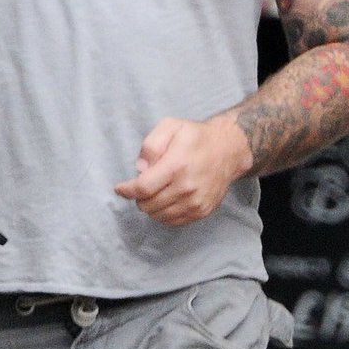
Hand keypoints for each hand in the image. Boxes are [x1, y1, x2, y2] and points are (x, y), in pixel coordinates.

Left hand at [114, 115, 253, 225]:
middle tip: (143, 186)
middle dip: (139, 197)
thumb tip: (140, 169)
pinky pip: (174, 222)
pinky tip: (165, 201)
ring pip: (159, 216)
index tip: (120, 189)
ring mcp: (196, 202)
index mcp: (176, 166)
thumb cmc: (196, 137)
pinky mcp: (202, 211)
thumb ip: (151, 145)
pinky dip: (164, 214)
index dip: (127, 191)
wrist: (228, 150)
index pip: (143, 188)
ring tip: (155, 193)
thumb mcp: (170, 126)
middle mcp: (187, 188)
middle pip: (149, 205)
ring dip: (151, 207)